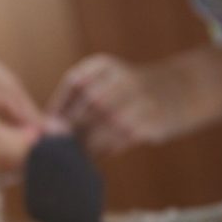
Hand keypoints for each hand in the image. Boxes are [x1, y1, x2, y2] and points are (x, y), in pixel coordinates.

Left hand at [46, 54, 194, 153]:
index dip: (58, 109)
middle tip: (58, 148)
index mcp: (103, 65)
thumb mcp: (100, 83)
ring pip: (103, 127)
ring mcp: (139, 100)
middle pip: (87, 107)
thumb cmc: (124, 94)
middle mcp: (122, 78)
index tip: (47, 129)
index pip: (75, 84)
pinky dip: (104, 150)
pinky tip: (97, 155)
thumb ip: (73, 101)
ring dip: (85, 145)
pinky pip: (119, 140)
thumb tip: (43, 129)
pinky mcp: (151, 122)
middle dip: (70, 130)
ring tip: (76, 155)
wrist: (178, 91)